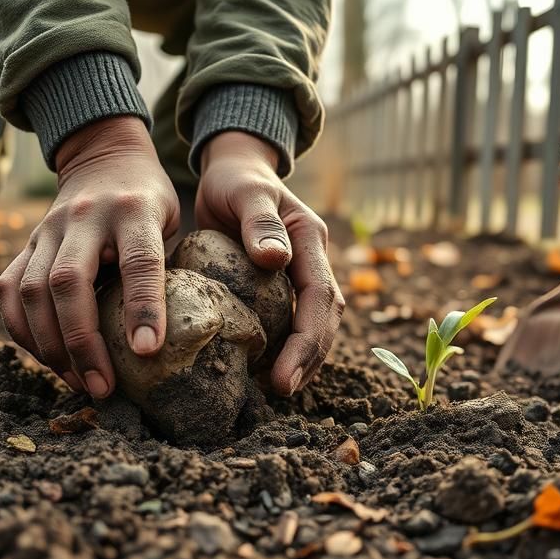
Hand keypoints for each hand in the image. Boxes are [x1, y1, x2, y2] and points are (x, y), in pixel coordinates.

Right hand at [0, 116, 178, 396]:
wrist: (103, 158)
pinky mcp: (26, 243)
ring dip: (51, 345)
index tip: (148, 351)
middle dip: (82, 342)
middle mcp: (85, 218)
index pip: (138, 262)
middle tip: (102, 387)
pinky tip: (48, 358)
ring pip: (32, 290)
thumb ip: (162, 268)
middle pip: (69, 281)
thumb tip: (160, 340)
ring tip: (78, 381)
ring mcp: (48, 228)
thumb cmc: (148, 202)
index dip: (144, 306)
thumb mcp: (169, 222)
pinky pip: (10, 291)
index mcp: (134, 211)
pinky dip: (23, 331)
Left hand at [196, 131, 344, 395]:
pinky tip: (265, 368)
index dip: (307, 341)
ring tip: (279, 388)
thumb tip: (275, 259)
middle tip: (281, 390)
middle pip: (325, 318)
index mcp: (311, 238)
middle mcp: (314, 259)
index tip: (285, 376)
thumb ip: (260, 222)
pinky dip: (285, 346)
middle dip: (309, 358)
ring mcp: (303, 272)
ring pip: (315, 323)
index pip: (320, 297)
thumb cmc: (236, 179)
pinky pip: (292, 319)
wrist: (235, 168)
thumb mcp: (246, 192)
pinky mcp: (285, 283)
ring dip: (303, 358)